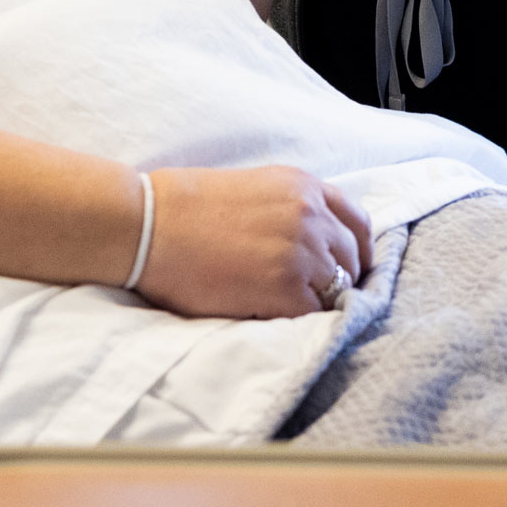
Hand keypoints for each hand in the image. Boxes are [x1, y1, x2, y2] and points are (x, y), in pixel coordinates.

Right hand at [132, 165, 370, 317]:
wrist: (148, 223)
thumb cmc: (184, 206)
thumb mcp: (253, 187)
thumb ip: (290, 208)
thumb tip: (312, 240)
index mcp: (304, 186)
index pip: (357, 222)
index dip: (356, 249)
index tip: (350, 267)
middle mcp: (310, 215)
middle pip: (352, 258)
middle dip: (340, 278)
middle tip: (317, 296)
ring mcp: (301, 253)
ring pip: (337, 289)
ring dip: (318, 301)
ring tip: (287, 306)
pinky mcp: (285, 288)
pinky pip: (313, 314)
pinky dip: (299, 320)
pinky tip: (272, 315)